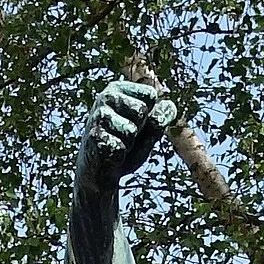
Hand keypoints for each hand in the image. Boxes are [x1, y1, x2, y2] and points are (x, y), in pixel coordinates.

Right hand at [79, 76, 177, 190]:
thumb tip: (170, 106)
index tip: (137, 124)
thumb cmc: (126, 147)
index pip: (150, 95)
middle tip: (126, 137)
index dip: (149, 116)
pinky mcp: (93, 136)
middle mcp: (106, 97)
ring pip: (130, 130)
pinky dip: (119, 156)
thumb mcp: (148, 132)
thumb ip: (160, 118)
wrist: (102, 174)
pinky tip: (109, 155)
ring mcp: (98, 116)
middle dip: (138, 130)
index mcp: (119, 89)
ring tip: (117, 145)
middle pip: (141, 110)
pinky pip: (119, 147)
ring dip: (128, 144)